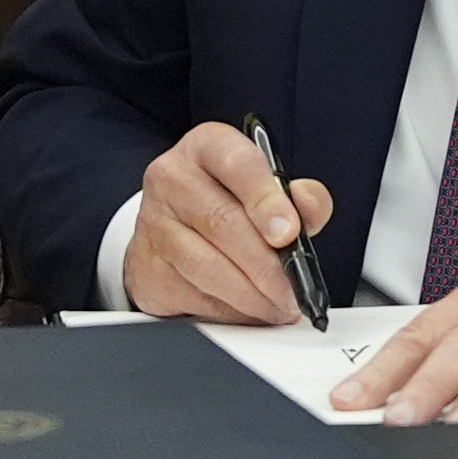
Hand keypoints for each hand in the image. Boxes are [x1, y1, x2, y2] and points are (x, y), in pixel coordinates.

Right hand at [120, 122, 336, 323]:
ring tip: (279, 306)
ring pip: (207, 266)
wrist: (174, 226)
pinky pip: (195, 296)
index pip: (238, 165)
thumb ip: (299, 197)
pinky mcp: (147, 267)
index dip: (266, 200)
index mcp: (208, 147)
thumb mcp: (267, 188)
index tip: (288, 233)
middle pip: (223, 222)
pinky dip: (231, 311)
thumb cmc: (228, 202)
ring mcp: (153, 222)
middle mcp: (173, 177)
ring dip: (252, 296)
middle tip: (294, 289)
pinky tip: (250, 310)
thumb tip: (310, 206)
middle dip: (267, 265)